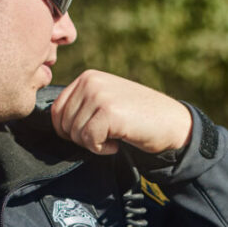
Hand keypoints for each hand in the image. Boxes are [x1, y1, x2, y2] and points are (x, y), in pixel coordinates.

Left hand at [51, 70, 192, 156]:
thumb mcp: (106, 102)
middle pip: (63, 124)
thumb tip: (56, 124)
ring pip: (75, 133)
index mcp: (87, 77)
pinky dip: (102, 149)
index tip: (91, 134)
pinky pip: (89, 140)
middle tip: (105, 137)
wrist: (171, 123)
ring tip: (114, 137)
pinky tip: (118, 142)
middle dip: (81, 139)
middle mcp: (90, 81)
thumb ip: (82, 105)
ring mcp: (99, 95)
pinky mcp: (108, 112)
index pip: (56, 110)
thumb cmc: (138, 118)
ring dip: (93, 144)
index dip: (68, 130)